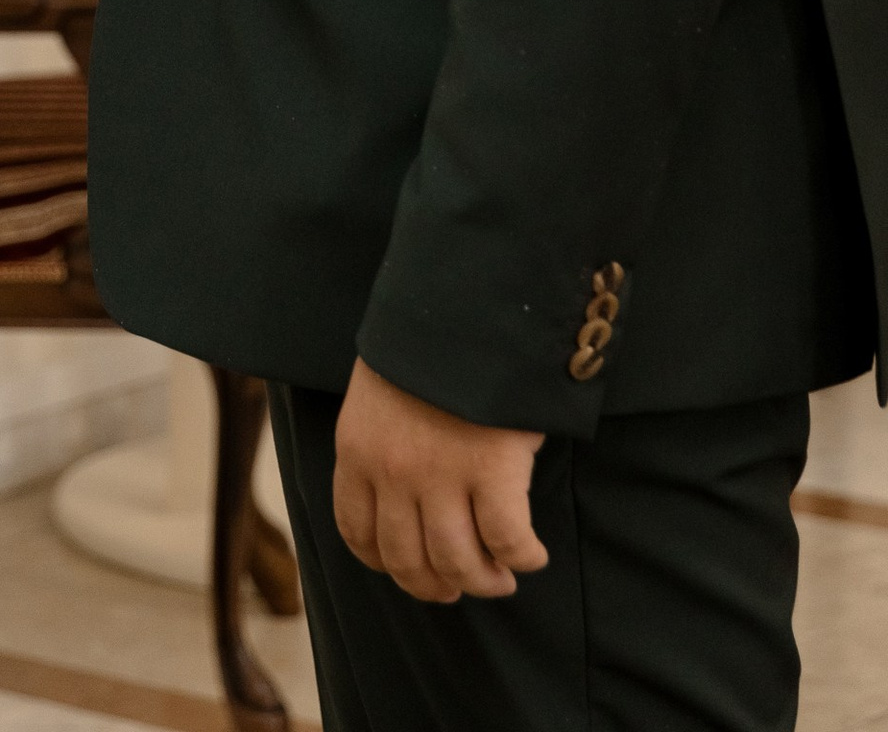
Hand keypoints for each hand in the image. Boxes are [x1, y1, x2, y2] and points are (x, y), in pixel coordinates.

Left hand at [332, 359, 546, 603]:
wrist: (464, 302)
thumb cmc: (425, 342)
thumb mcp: (379, 391)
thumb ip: (382, 441)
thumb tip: (403, 495)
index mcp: (357, 449)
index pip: (357, 532)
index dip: (385, 563)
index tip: (412, 570)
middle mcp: (392, 472)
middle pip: (407, 561)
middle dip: (435, 586)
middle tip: (460, 586)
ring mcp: (441, 475)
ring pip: (457, 562)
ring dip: (482, 582)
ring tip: (501, 578)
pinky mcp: (492, 469)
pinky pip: (507, 540)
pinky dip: (522, 557)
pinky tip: (531, 554)